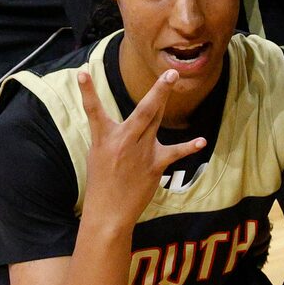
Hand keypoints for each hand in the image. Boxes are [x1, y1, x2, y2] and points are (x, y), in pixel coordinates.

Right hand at [76, 64, 200, 225]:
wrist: (109, 211)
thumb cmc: (102, 182)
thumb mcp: (99, 155)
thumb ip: (116, 136)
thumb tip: (134, 124)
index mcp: (103, 139)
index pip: (93, 110)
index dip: (87, 92)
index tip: (82, 73)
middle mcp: (123, 141)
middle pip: (144, 110)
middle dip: (158, 90)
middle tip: (171, 73)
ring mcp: (141, 152)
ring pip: (156, 119)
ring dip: (164, 100)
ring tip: (173, 79)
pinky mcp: (154, 165)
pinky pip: (175, 152)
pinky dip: (189, 147)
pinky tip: (201, 141)